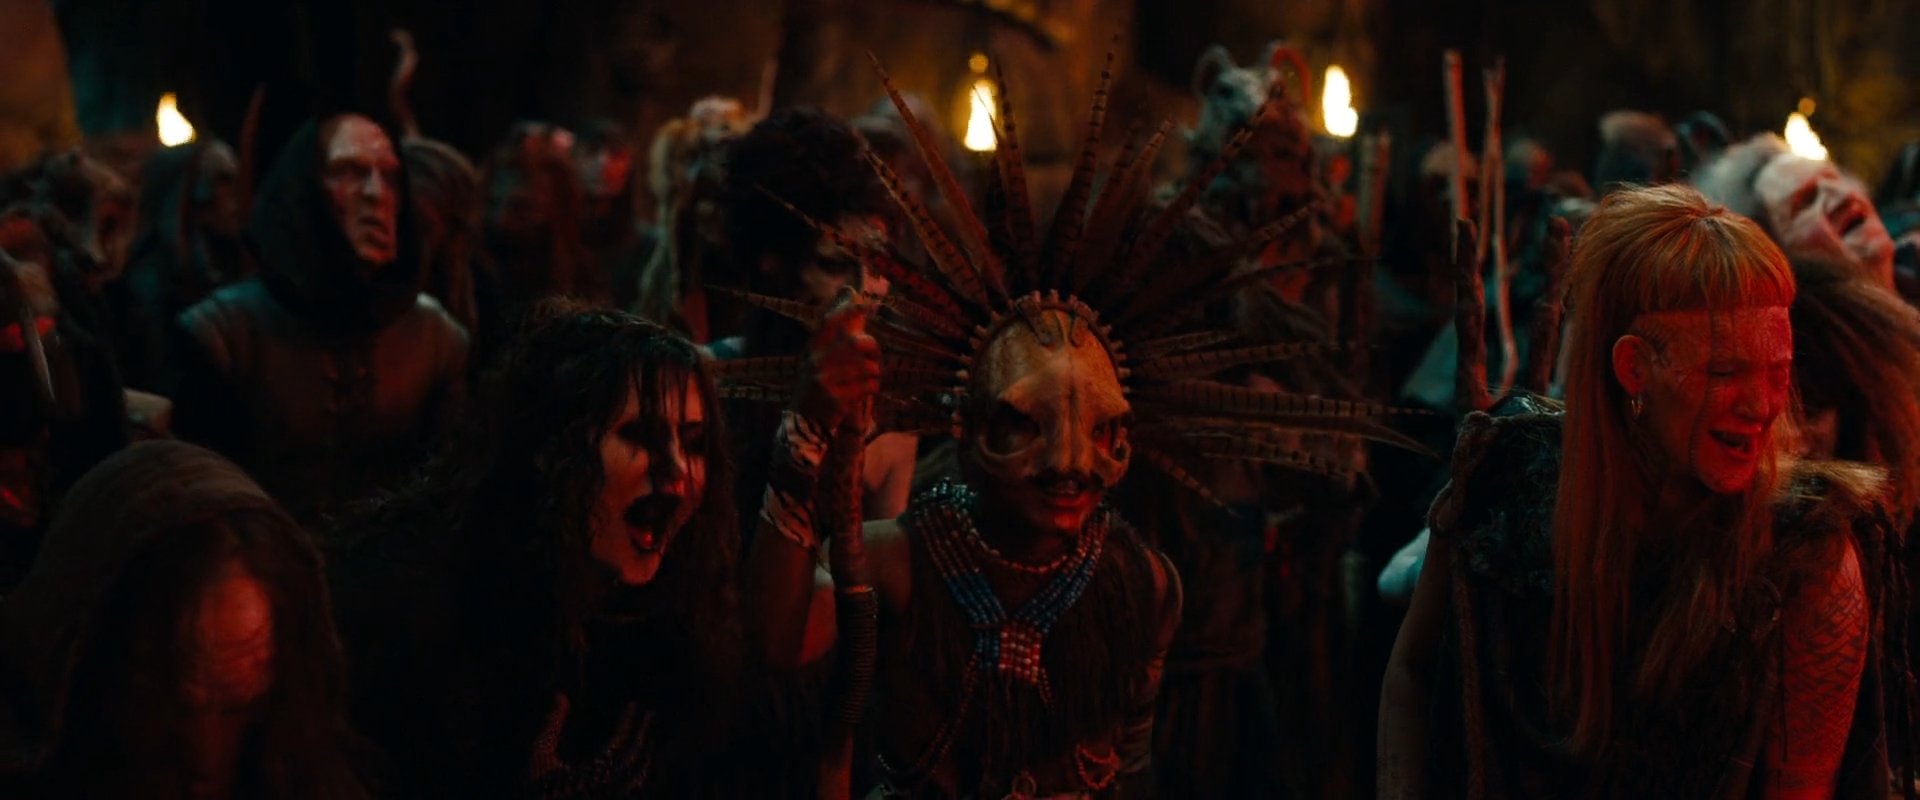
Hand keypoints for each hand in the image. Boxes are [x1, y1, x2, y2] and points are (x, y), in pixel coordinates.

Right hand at [529, 693, 653, 795]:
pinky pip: (640, 791)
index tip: (634, 705)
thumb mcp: (541, 756)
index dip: (628, 721)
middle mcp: (610, 787)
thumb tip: (561, 696)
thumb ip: (553, 726)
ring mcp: (616, 797)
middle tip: (651, 714)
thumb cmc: (541, 788)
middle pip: (636, 757)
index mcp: (593, 772)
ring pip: (642, 776)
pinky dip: (646, 776)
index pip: (619, 741)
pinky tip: (646, 764)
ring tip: (651, 736)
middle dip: (645, 733)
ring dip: (648, 754)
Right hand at [793, 288, 879, 429]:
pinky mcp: (836, 398)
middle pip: (857, 344)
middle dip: (873, 349)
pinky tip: (866, 390)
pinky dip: (873, 387)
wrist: (804, 422)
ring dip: (874, 373)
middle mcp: (816, 362)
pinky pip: (868, 386)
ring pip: (866, 367)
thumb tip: (850, 293)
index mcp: (812, 349)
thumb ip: (836, 331)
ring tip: (868, 378)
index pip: (829, 323)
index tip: (863, 303)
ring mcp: (825, 380)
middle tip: (875, 357)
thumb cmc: (818, 386)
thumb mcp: (819, 359)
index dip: (846, 311)